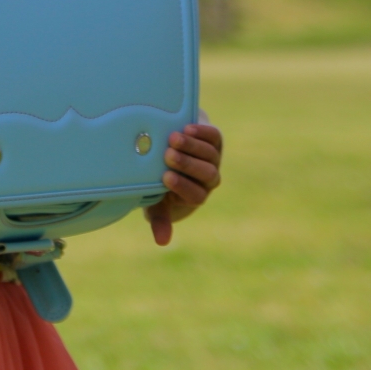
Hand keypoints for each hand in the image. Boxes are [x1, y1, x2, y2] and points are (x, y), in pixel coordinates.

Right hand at [145, 123, 223, 245]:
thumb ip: (159, 219)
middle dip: (188, 164)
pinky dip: (202, 133)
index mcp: (196, 195)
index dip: (182, 187)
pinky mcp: (215, 141)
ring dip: (192, 146)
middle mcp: (209, 179)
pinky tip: (186, 127)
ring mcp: (213, 159)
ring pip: (210, 155)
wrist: (168, 153)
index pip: (195, 195)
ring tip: (173, 138)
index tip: (165, 178)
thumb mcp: (155, 201)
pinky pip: (214, 138)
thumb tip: (162, 242)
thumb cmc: (158, 182)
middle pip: (207, 174)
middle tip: (168, 155)